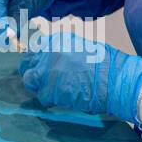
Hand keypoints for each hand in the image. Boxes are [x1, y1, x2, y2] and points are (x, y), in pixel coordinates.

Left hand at [18, 30, 141, 121]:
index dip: (36, 61)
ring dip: (40, 87)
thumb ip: (63, 54)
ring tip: (56, 91)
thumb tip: (54, 63)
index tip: (39, 68)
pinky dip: (52, 100)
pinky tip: (66, 98)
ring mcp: (47, 70)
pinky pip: (43, 97)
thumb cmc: (106, 65)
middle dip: (32, 73)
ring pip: (30, 81)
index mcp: (57, 40)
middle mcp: (48, 52)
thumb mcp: (81, 49)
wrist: (115, 80)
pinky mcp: (50, 89)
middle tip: (42, 82)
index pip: (34, 49)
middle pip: (27, 64)